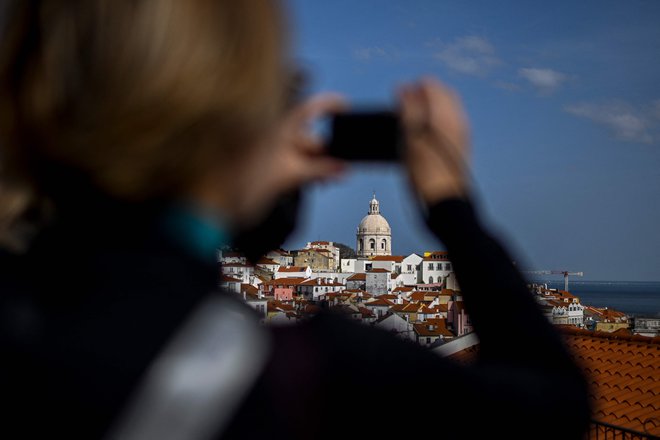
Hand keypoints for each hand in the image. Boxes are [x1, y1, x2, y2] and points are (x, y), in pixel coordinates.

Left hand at [230, 93, 347, 225]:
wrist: (224, 202)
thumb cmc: (250, 182)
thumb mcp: (291, 174)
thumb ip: (319, 170)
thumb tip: (343, 169)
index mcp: (279, 128)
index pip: (308, 109)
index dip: (328, 105)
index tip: (346, 107)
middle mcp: (278, 136)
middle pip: (311, 138)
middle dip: (328, 153)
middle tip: (342, 170)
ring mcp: (275, 151)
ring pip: (306, 154)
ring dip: (320, 166)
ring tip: (328, 182)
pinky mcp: (274, 166)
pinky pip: (298, 163)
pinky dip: (309, 171)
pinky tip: (318, 182)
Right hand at [397, 77, 471, 205]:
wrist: (445, 201)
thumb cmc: (425, 172)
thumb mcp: (409, 137)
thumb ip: (407, 108)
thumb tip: (403, 88)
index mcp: (444, 114)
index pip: (430, 85)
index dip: (411, 88)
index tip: (398, 96)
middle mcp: (457, 120)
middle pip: (441, 95)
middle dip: (423, 95)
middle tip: (404, 106)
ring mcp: (462, 133)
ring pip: (446, 109)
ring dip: (429, 110)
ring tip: (411, 124)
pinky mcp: (462, 146)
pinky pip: (449, 124)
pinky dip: (435, 123)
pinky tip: (422, 137)